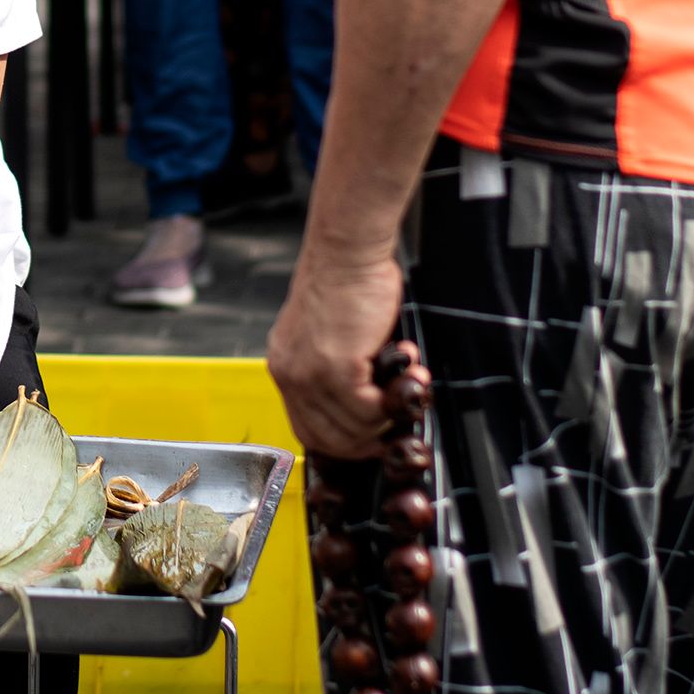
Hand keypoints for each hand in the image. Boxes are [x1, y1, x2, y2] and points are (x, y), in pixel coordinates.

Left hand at [267, 241, 405, 456]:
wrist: (348, 249)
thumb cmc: (348, 281)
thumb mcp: (332, 333)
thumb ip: (340, 370)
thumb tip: (370, 403)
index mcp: (286, 365)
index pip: (307, 428)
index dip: (342, 443)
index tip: (371, 440)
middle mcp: (291, 373)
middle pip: (327, 438)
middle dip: (368, 438)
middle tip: (396, 420)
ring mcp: (310, 373)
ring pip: (351, 428)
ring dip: (385, 417)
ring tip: (406, 388)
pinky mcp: (335, 366)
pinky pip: (367, 409)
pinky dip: (390, 402)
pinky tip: (404, 377)